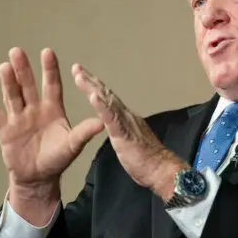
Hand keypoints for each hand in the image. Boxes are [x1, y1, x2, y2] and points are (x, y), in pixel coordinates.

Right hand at [0, 48, 103, 191]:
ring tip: (4, 66)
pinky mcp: (5, 130)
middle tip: (17, 51)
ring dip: (8, 82)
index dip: (49, 69)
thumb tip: (102, 122)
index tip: (47, 52)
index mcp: (52, 109)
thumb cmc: (57, 158)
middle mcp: (34, 109)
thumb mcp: (72, 145)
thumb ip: (84, 132)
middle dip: (23, 69)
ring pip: (12, 96)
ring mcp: (18, 118)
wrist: (38, 178)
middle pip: (27, 85)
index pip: (51, 85)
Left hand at [72, 64, 186, 196]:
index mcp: (126, 118)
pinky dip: (101, 106)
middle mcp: (126, 114)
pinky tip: (93, 96)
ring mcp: (126, 122)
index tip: (83, 75)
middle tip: (76, 67)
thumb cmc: (147, 161)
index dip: (96, 87)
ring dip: (92, 88)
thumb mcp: (131, 141)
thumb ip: (125, 130)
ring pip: (107, 101)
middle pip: (106, 94)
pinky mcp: (124, 133)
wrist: (162, 170)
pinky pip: (111, 117)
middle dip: (90, 80)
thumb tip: (120, 125)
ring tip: (80, 76)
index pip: (109, 99)